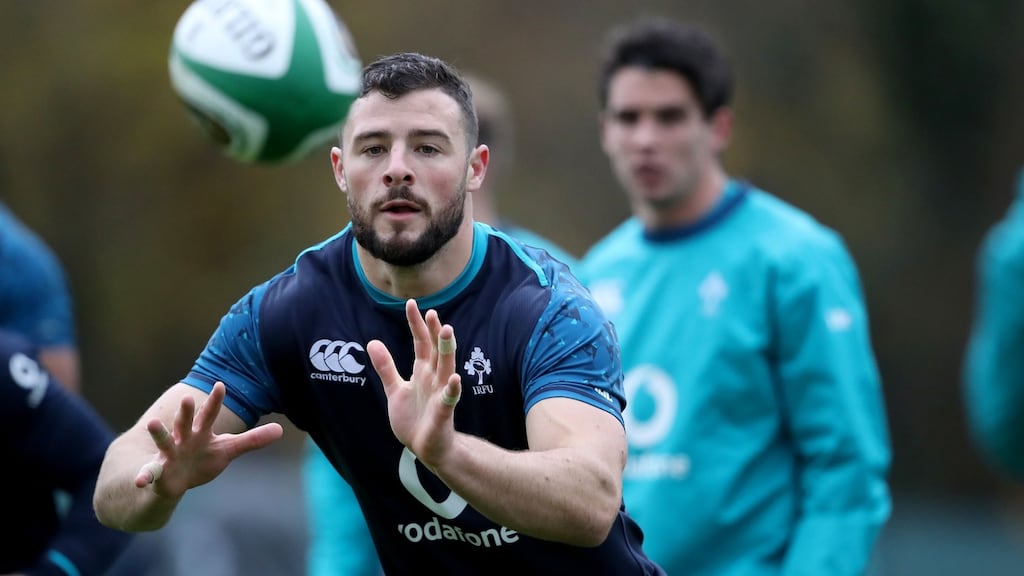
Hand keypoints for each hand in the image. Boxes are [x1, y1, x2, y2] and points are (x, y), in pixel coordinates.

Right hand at [134, 381, 282, 498]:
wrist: (174, 481)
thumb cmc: (202, 459)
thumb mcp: (228, 450)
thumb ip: (252, 440)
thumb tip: (281, 429)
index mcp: (201, 432)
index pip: (209, 414)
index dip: (215, 400)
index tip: (221, 384)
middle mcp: (183, 439)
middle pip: (186, 422)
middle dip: (187, 411)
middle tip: (188, 397)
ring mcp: (169, 455)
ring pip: (163, 441)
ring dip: (159, 433)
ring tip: (152, 423)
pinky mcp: (158, 473)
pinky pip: (149, 474)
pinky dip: (144, 477)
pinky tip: (140, 482)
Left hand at [368, 299, 461, 467]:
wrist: (426, 449)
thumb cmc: (414, 419)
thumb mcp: (395, 390)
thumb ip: (386, 367)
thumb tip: (372, 342)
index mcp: (423, 372)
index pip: (421, 343)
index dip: (416, 325)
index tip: (411, 304)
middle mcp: (434, 379)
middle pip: (435, 351)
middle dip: (434, 332)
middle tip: (432, 313)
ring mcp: (440, 395)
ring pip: (446, 368)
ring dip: (446, 350)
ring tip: (446, 331)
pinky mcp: (443, 414)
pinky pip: (449, 400)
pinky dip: (452, 390)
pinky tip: (455, 379)